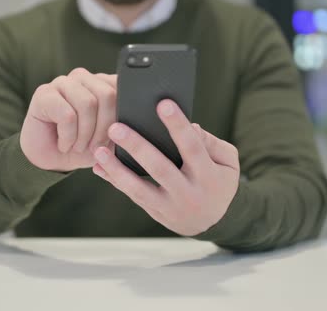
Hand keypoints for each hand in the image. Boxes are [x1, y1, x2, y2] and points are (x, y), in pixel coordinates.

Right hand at [21, 68, 116, 171]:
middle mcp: (84, 78)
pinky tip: (64, 144)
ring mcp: (63, 83)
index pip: (123, 88)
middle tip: (95, 148)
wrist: (52, 161)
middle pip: (107, 94)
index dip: (121, 118)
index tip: (114, 139)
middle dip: (104, 129)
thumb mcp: (112, 140)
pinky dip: (68, 138)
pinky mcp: (44, 94)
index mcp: (104, 84)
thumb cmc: (84, 148)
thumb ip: (125, 126)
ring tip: (78, 147)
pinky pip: (67, 115)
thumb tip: (134, 122)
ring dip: (84, 135)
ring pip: (88, 103)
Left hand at [92, 99, 239, 235]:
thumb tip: (190, 126)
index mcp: (208, 176)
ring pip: (140, 189)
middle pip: (160, 168)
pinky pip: (133, 196)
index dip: (177, 126)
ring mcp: (170, 206)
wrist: (214, 221)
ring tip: (99, 150)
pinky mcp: (156, 212)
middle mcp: (188, 193)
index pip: (192, 147)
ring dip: (116, 169)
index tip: (162, 104)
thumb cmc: (218, 180)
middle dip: (137, 146)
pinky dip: (114, 181)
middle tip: (115, 127)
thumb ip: (211, 143)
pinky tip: (98, 167)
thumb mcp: (227, 162)